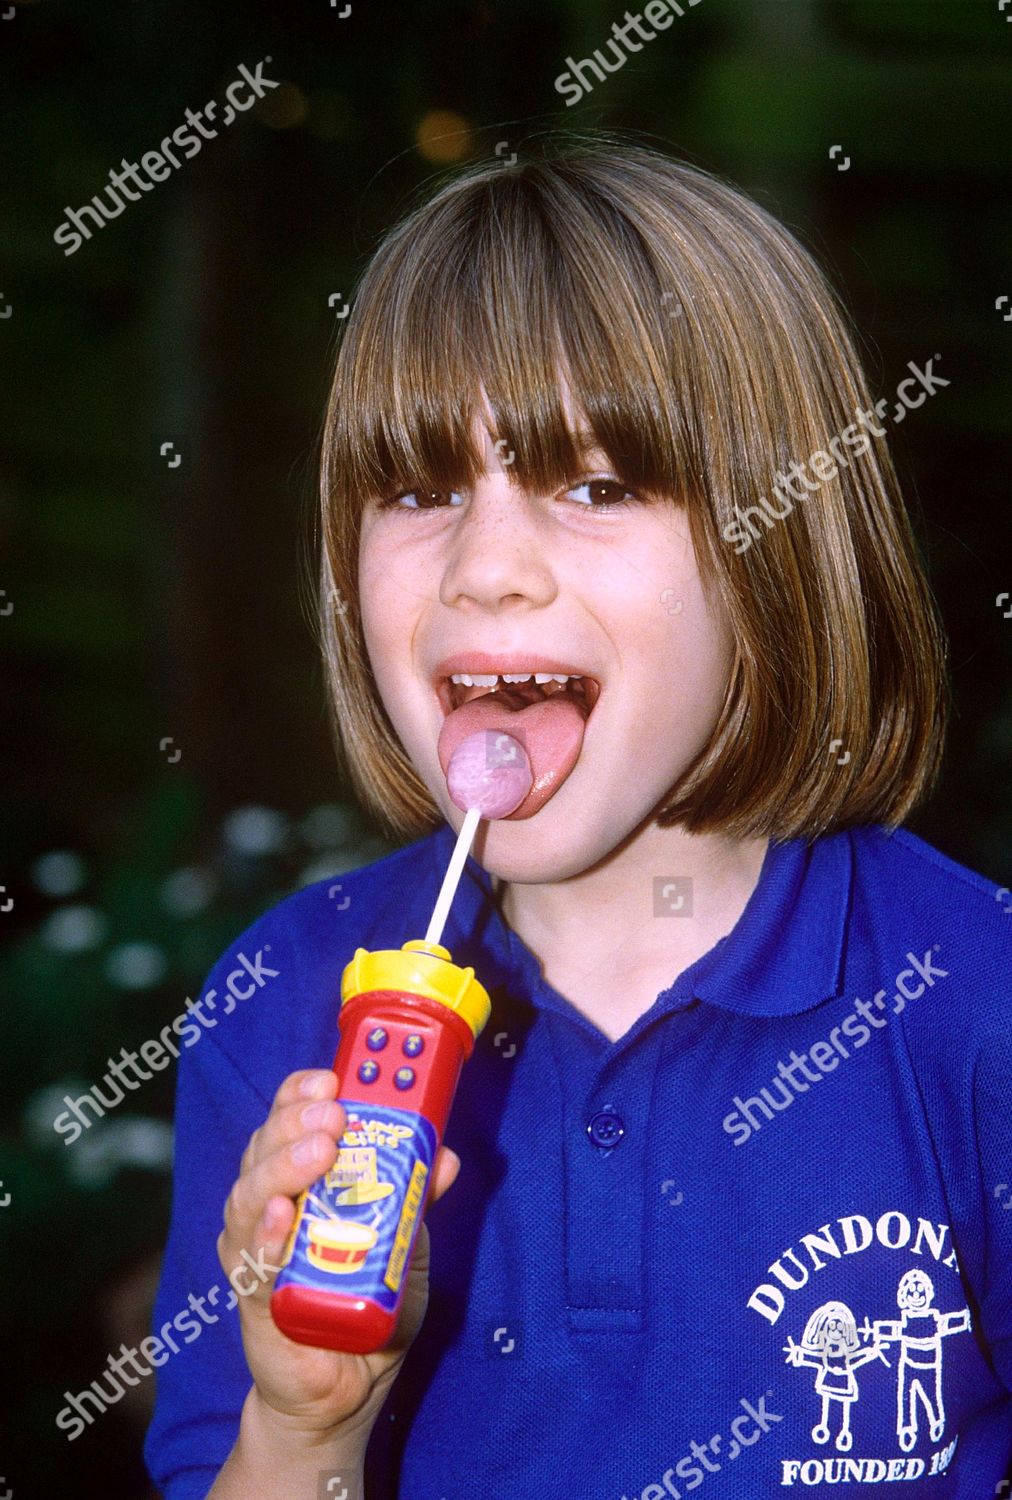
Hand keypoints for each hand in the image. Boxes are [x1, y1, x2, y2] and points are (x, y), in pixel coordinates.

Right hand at [217, 1067, 459, 1442]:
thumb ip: (417, 1200)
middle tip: (333, 1115)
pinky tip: (281, 1215)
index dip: (301, 1093)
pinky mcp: (252, 1294)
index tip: (330, 1079)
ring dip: (283, 1167)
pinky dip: (264, 1234)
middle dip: (296, 1122)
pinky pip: (250, 1259)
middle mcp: (270, 1203)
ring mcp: (256, 1247)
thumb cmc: (368, 1303)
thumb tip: (447, 1158)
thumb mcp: (402, 1244)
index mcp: (303, 1178)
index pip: (290, 1118)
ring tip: (319, 1152)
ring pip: (250, 1192)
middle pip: (266, 1146)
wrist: (345, 1389)